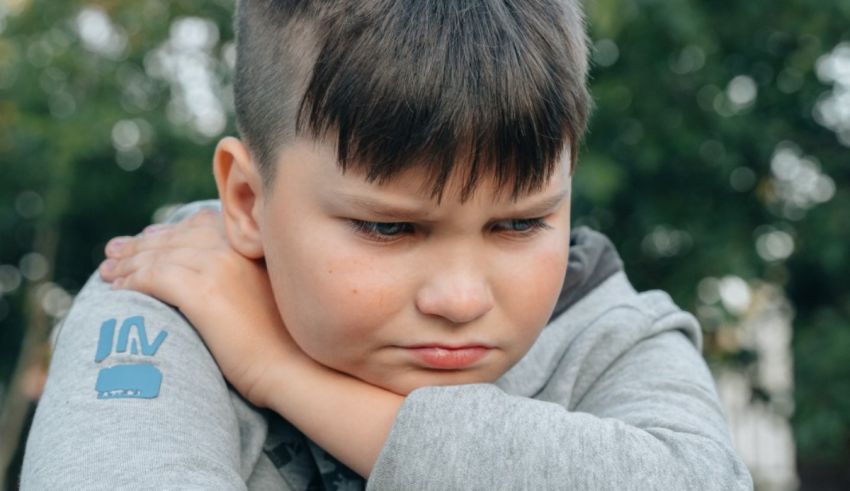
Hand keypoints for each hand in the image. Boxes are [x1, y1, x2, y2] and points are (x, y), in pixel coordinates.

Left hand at [98, 209, 304, 406]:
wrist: (294, 368)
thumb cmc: (284, 341)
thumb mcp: (268, 294)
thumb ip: (244, 275)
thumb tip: (214, 277)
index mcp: (251, 245)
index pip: (200, 225)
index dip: (168, 231)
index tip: (145, 238)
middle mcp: (234, 249)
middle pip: (174, 238)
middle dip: (140, 245)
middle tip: (113, 253)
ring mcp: (219, 268)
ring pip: (159, 257)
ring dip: (128, 264)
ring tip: (107, 273)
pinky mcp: (204, 294)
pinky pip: (154, 279)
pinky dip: (131, 283)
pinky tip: (118, 292)